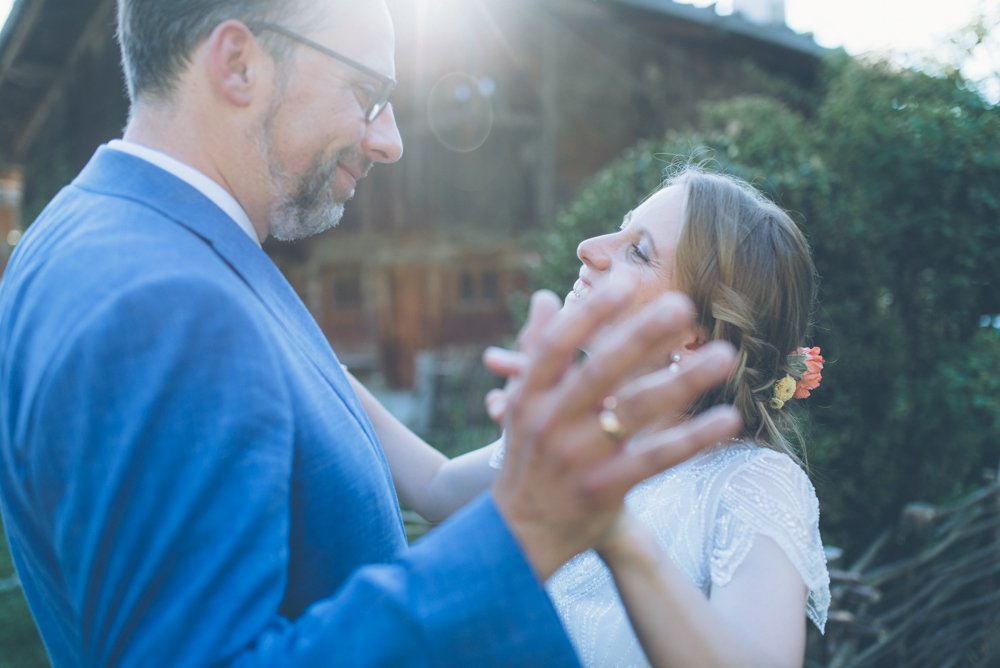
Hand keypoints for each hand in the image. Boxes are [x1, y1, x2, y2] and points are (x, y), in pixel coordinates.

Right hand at [491, 285, 739, 578]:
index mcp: (529, 396)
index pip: (558, 346)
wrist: (521, 532)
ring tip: (724, 354)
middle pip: (600, 372)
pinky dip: (693, 438)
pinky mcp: (606, 488)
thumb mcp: (520, 404)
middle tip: (683, 305)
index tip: (627, 280)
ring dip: (682, 382)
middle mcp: (550, 423)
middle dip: (641, 336)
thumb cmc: (528, 455)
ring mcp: (578, 458)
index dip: (591, 313)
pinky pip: (657, 458)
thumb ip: (535, 350)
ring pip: (635, 413)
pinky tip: (728, 417)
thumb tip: (547, 297)